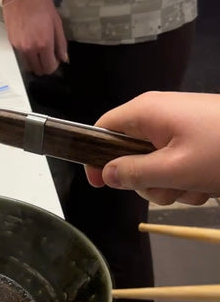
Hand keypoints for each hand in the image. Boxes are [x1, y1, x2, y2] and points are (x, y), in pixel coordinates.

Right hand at [2, 0, 67, 75]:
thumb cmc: (41, 4)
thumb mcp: (56, 22)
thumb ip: (61, 44)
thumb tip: (63, 58)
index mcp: (44, 43)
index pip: (49, 67)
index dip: (54, 65)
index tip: (55, 58)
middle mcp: (30, 49)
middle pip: (38, 70)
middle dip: (45, 65)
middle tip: (48, 54)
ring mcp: (19, 47)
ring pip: (29, 65)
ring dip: (35, 61)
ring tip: (39, 48)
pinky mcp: (12, 43)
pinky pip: (21, 55)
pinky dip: (27, 53)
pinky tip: (30, 40)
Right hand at [85, 91, 219, 204]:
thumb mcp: (175, 169)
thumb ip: (134, 173)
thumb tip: (105, 174)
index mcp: (146, 113)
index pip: (102, 129)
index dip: (95, 158)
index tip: (100, 185)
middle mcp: (158, 115)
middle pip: (128, 152)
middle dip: (145, 180)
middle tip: (166, 189)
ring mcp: (179, 125)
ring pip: (153, 164)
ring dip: (169, 185)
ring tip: (195, 187)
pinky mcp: (196, 136)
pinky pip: (176, 162)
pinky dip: (187, 179)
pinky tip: (206, 183)